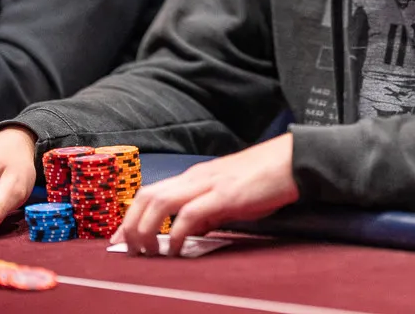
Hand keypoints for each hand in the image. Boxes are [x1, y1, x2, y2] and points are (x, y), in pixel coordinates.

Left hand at [112, 133, 299, 256]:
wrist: (293, 161)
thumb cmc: (265, 179)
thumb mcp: (229, 197)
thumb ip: (209, 212)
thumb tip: (192, 231)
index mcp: (195, 177)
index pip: (151, 192)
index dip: (130, 216)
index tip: (120, 239)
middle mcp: (196, 177)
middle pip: (147, 195)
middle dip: (130, 223)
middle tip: (130, 250)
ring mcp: (209, 184)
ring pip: (160, 201)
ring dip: (147, 229)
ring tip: (149, 253)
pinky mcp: (225, 195)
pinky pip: (190, 213)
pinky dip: (177, 233)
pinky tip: (178, 249)